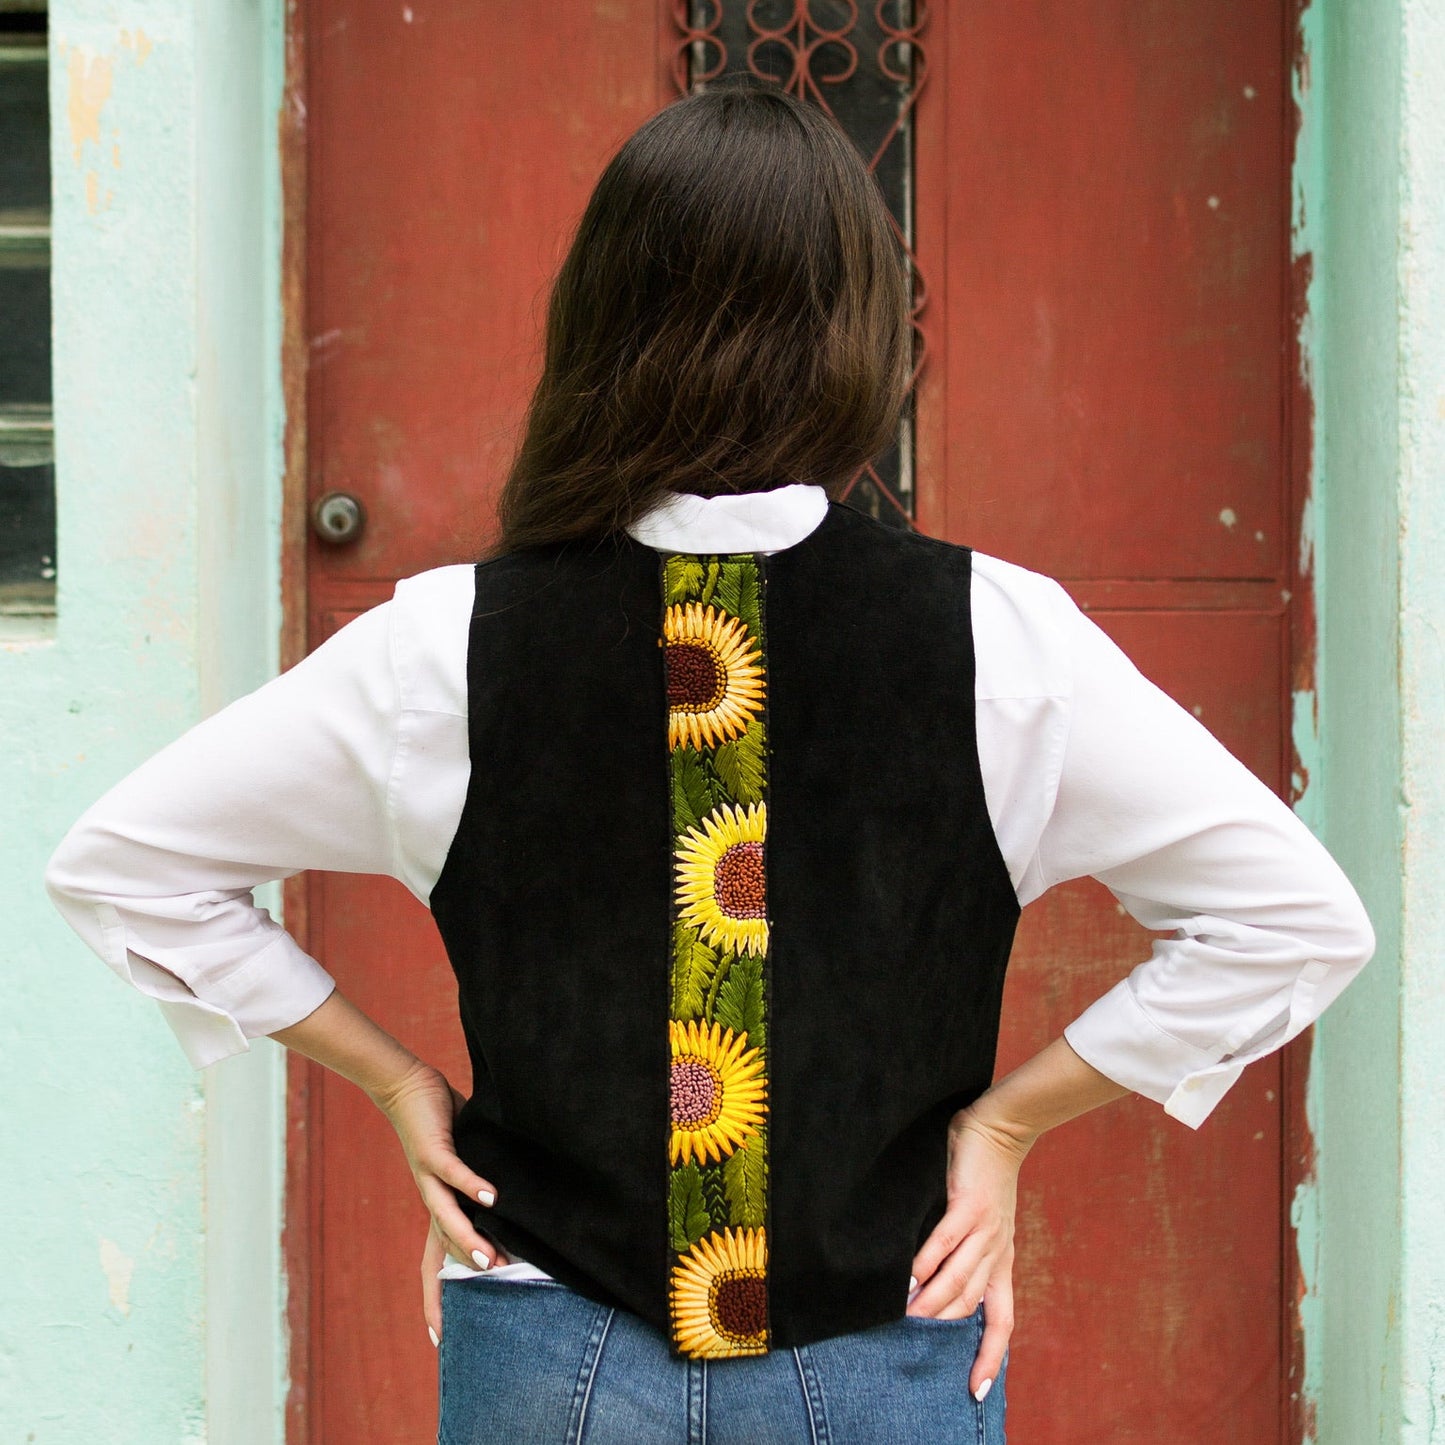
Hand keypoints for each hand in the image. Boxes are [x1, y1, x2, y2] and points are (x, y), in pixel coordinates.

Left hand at [368, 1060, 510, 1345]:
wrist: (407, 1088)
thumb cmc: (440, 1124)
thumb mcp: (464, 1162)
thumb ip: (480, 1186)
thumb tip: (509, 1206)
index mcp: (437, 1206)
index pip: (434, 1262)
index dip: (436, 1299)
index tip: (438, 1340)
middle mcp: (430, 1199)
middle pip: (442, 1249)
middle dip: (462, 1276)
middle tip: (491, 1299)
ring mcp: (429, 1177)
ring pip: (446, 1217)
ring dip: (468, 1240)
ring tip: (491, 1261)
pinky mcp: (433, 1150)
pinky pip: (455, 1172)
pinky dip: (473, 1184)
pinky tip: (493, 1196)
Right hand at [906, 1102, 1030, 1400]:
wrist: (1001, 1129)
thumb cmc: (984, 1177)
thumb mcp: (984, 1224)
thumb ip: (964, 1253)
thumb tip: (929, 1284)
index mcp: (1002, 1261)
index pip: (1001, 1320)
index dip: (991, 1356)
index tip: (976, 1390)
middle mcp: (996, 1252)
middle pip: (972, 1307)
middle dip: (945, 1333)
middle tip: (914, 1353)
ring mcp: (985, 1229)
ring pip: (959, 1278)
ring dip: (932, 1302)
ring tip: (906, 1321)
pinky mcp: (968, 1204)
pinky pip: (947, 1240)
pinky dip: (928, 1260)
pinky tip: (911, 1276)